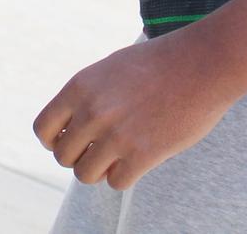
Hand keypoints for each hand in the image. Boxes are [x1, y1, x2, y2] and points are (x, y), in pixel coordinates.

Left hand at [33, 36, 238, 189]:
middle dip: (79, 156)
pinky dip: (124, 175)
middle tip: (100, 149)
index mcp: (81, 86)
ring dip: (99, 170)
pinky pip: (116, 182)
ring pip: (85, 174)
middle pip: (63, 156)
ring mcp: (117, 134)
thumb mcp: (111, 68)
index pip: (43, 129)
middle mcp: (93, 111)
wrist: (203, 63)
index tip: (72, 141)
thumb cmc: (159, 63)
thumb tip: (70, 129)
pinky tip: (138, 159)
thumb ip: (87, 96)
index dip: (54, 141)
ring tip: (117, 156)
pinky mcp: (143, 154)